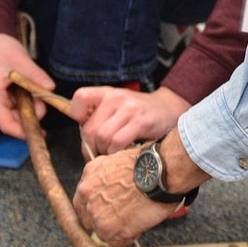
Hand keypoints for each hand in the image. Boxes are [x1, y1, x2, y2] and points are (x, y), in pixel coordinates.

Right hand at [0, 33, 54, 138]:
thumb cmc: (1, 52)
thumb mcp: (21, 61)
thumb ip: (36, 76)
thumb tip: (51, 89)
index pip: (7, 125)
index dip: (24, 132)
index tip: (42, 133)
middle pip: (17, 121)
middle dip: (34, 113)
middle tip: (44, 95)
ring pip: (21, 115)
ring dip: (33, 106)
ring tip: (35, 85)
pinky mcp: (5, 103)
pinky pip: (21, 108)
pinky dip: (30, 101)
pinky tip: (31, 87)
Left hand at [70, 86, 190, 155]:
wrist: (169, 108)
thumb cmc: (139, 112)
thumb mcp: (117, 107)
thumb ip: (100, 119)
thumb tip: (84, 144)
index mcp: (107, 93)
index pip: (80, 97)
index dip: (78, 116)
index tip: (88, 129)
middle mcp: (116, 97)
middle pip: (90, 128)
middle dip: (91, 147)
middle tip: (98, 153)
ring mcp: (129, 108)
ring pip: (102, 137)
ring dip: (104, 152)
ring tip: (112, 153)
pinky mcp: (140, 121)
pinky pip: (117, 142)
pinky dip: (116, 153)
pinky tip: (122, 153)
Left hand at [73, 146, 184, 246]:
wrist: (159, 174)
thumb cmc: (148, 166)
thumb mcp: (119, 161)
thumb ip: (107, 177)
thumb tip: (111, 189)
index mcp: (90, 173)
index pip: (84, 197)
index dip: (97, 204)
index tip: (106, 208)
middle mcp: (86, 193)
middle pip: (88, 216)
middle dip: (104, 218)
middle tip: (122, 216)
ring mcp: (95, 212)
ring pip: (101, 230)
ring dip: (117, 228)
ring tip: (135, 218)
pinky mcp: (106, 228)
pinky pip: (115, 242)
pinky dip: (128, 237)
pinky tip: (139, 225)